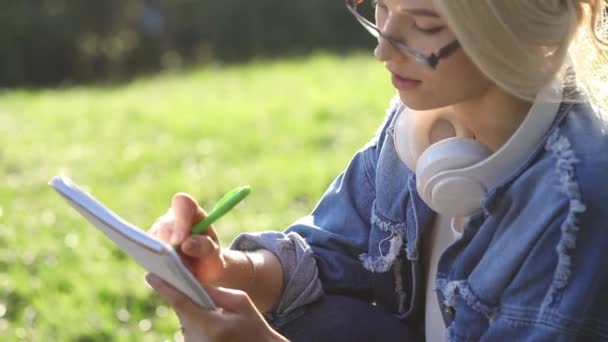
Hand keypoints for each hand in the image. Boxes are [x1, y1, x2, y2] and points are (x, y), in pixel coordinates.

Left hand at [145, 273, 287, 341]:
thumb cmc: (253, 326)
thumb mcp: (240, 302)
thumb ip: (215, 291)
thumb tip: (192, 282)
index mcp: (212, 326)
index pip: (181, 303)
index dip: (165, 288)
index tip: (150, 275)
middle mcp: (198, 341)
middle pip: (183, 312)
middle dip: (187, 299)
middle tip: (196, 290)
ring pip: (185, 322)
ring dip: (194, 313)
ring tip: (215, 314)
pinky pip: (190, 331)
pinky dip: (197, 323)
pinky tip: (213, 324)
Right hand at [149, 193, 224, 284]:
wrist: (204, 271)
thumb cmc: (211, 257)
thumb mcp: (215, 254)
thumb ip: (205, 247)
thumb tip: (185, 245)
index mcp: (191, 212)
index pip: (182, 202)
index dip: (180, 219)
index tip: (180, 240)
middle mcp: (171, 219)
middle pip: (164, 225)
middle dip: (168, 243)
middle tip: (174, 261)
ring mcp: (157, 233)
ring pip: (152, 240)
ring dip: (162, 257)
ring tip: (173, 272)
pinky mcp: (148, 248)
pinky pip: (146, 255)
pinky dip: (154, 265)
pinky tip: (163, 275)